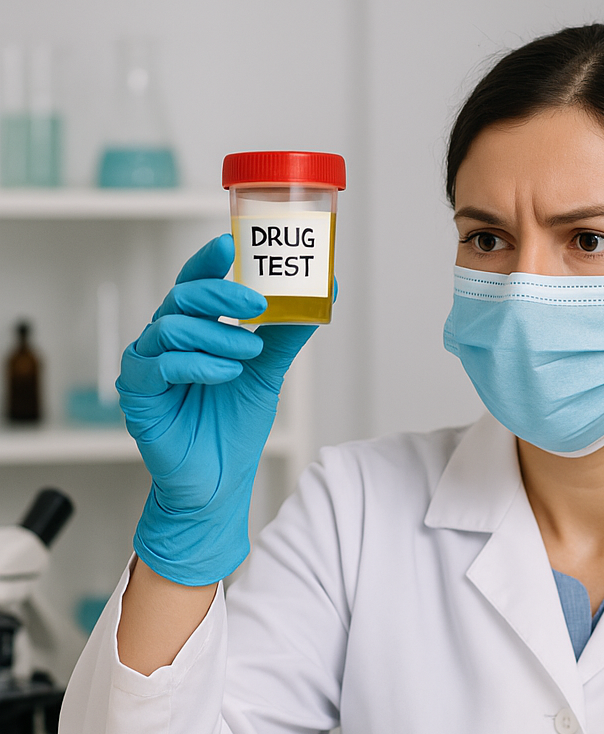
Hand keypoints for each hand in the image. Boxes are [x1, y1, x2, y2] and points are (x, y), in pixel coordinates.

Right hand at [117, 234, 318, 585]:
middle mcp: (167, 343)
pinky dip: (199, 364)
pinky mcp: (140, 394)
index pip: (196, 284)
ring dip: (217, 334)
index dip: (209, 261)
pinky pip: (161, 365)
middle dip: (221, 294)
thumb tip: (325, 292)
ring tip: (251, 352)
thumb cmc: (235, 427)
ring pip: (171, 327)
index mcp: (195, 331)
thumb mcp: (268, 372)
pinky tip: (227, 374)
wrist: (219, 483)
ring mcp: (149, 366)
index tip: (231, 242)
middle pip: (182, 297)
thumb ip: (288, 333)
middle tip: (258, 302)